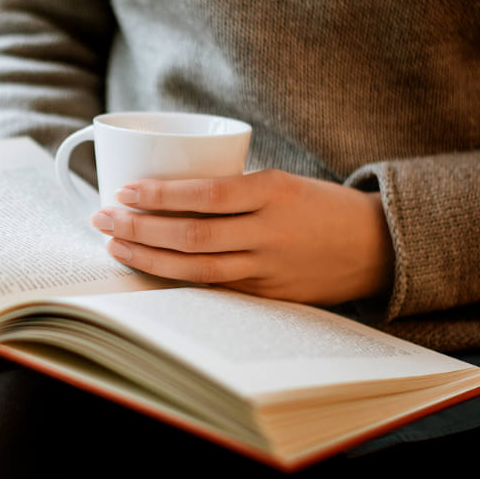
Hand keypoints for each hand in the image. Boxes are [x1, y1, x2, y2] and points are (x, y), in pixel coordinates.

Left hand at [89, 170, 394, 304]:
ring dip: (148, 257)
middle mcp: (269, 232)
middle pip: (192, 236)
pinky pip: (213, 287)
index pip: (206, 195)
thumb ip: (232, 190)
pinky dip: (176, 279)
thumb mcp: (280, 182)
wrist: (377, 246)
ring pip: (197, 269)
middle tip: (102, 218)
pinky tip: (147, 269)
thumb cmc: (318, 205)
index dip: (160, 196)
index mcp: (273, 192)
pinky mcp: (268, 296)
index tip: (124, 190)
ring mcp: (268, 269)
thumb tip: (164, 192)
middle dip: (139, 228)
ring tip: (113, 244)